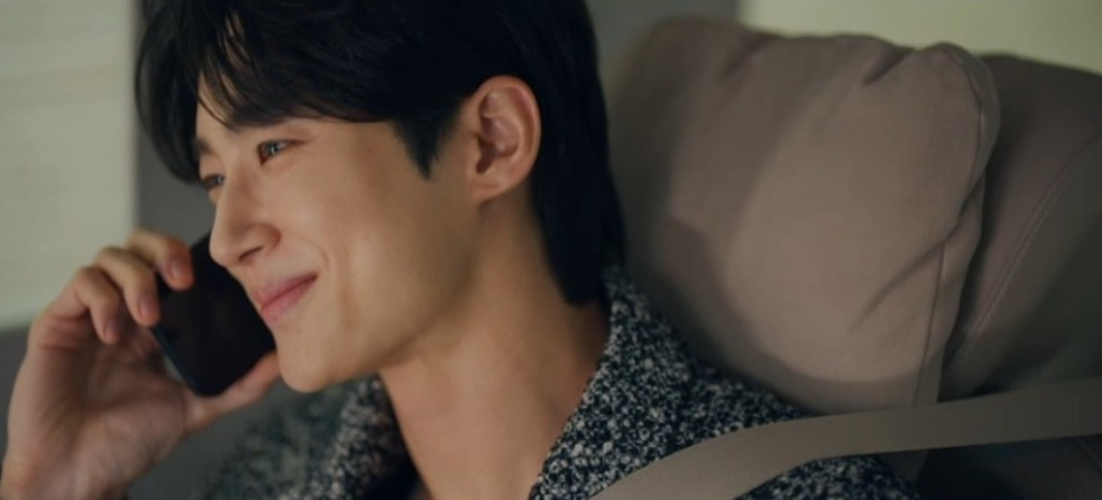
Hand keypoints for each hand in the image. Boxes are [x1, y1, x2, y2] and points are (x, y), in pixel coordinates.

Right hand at [0, 229, 280, 499]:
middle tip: (183, 278)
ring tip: (149, 316)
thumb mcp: (195, 410)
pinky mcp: (58, 324)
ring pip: (110, 257)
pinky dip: (102, 298)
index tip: (218, 273)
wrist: (78, 472)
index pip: (172, 267)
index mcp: (156, 325)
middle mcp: (123, 311)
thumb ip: (238, 387)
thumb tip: (280, 363)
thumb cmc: (128, 442)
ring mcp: (90, 315)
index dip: (193, 258)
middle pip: (140, 247)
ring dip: (136, 278)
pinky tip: (113, 333)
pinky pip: (80, 284)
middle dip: (164, 250)